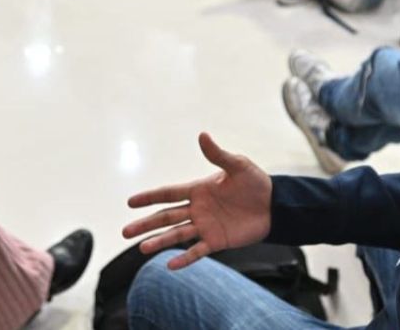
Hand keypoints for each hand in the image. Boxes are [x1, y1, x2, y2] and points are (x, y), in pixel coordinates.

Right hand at [123, 133, 271, 269]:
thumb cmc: (255, 183)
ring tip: (140, 249)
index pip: (168, 194)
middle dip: (146, 224)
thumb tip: (202, 135)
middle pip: (166, 217)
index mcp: (198, 189)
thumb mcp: (238, 165)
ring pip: (176, 235)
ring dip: (159, 241)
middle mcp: (197, 209)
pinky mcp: (217, 241)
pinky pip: (197, 251)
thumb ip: (218, 154)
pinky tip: (170, 265)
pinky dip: (184, 258)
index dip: (150, 197)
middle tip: (125, 232)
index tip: (130, 202)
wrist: (274, 205)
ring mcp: (205, 226)